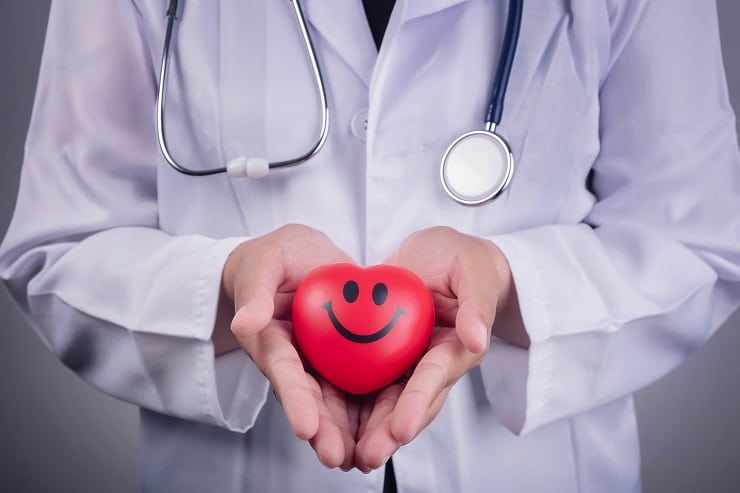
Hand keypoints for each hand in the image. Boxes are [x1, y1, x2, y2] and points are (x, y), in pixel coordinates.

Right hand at [221, 224, 358, 469]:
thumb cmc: (275, 258)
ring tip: (363, 459)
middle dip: (323, 429)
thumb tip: (244, 323)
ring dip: (347, 430)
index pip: (283, 371)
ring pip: (334, 400)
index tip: (305, 427)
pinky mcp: (345, 357)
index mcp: (271, 340)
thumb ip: (256, 291)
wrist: (301, 257)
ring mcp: (320, 361)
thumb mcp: (265, 263)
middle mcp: (296, 359)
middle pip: (310, 398)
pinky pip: (359, 383)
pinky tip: (388, 430)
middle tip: (336, 457)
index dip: (294, 399)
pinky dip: (371, 407)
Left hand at [353, 226, 527, 470]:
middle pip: (410, 402)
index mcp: (456, 347)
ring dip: (369, 430)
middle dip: (390, 432)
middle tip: (368, 456)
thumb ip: (477, 302)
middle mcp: (432, 363)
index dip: (418, 402)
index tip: (402, 428)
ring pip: (387, 402)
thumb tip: (477, 338)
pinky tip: (330, 424)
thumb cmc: (463, 260)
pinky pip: (368, 383)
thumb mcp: (474, 270)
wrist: (440, 256)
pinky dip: (351, 405)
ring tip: (346, 457)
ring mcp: (408, 364)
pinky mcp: (387, 357)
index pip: (435, 376)